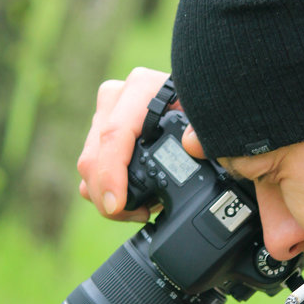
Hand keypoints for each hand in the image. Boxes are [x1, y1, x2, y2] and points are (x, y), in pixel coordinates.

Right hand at [77, 67, 205, 220]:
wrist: (208, 107)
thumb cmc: (210, 114)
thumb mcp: (214, 121)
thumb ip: (206, 131)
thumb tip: (190, 143)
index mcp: (142, 88)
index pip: (114, 134)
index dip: (110, 174)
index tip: (116, 205)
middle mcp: (118, 98)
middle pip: (94, 154)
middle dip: (108, 195)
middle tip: (139, 215)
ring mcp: (106, 116)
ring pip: (88, 165)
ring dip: (106, 195)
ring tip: (142, 209)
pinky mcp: (101, 134)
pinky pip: (91, 169)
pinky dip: (105, 190)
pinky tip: (132, 198)